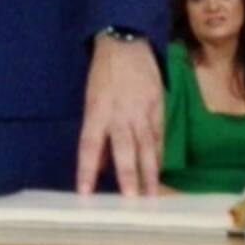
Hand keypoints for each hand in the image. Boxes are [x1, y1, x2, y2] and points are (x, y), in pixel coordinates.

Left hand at [77, 36, 163, 196]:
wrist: (128, 43)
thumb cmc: (103, 74)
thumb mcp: (90, 100)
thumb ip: (95, 133)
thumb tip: (98, 166)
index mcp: (97, 111)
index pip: (89, 146)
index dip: (87, 170)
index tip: (85, 194)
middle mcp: (120, 113)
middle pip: (124, 149)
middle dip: (128, 176)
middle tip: (132, 201)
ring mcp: (143, 109)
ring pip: (146, 145)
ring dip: (149, 172)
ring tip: (151, 195)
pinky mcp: (159, 105)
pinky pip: (159, 134)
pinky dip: (159, 153)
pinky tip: (159, 170)